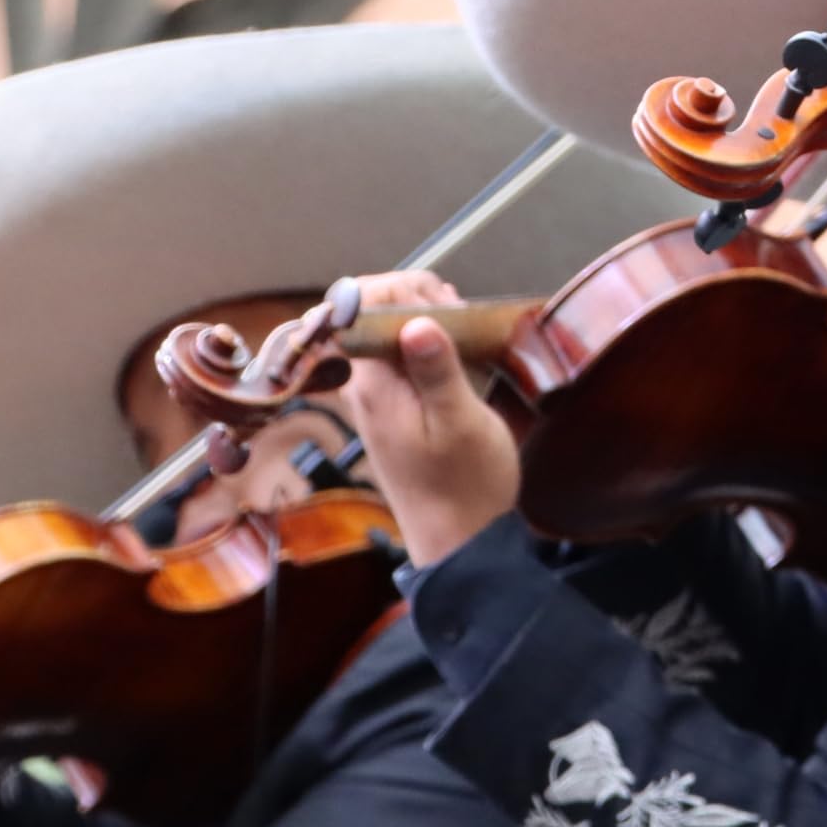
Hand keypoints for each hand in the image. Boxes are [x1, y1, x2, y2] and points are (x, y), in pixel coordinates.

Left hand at [338, 272, 519, 568]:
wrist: (460, 539)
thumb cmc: (466, 484)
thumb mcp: (461, 422)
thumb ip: (437, 370)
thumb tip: (417, 322)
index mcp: (372, 383)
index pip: (360, 303)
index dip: (402, 287)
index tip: (445, 302)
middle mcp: (363, 386)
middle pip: (367, 312)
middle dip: (412, 296)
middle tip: (456, 312)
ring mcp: (375, 398)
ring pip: (383, 333)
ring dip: (420, 318)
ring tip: (459, 331)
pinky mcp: (392, 410)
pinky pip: (396, 357)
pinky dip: (422, 344)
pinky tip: (453, 354)